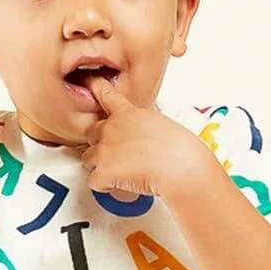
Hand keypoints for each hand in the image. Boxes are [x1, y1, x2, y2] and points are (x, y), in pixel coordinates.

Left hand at [77, 74, 211, 200]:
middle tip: (118, 154)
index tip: (91, 83)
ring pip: (88, 158)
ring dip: (100, 166)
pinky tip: (121, 184)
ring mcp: (105, 149)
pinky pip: (94, 181)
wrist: (182, 168)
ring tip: (121, 172)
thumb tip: (139, 135)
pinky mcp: (103, 171)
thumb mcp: (161, 124)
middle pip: (91, 132)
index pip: (106, 94)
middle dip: (101, 143)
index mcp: (128, 113)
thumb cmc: (181, 150)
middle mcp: (112, 128)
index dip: (96, 88)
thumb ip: (141, 126)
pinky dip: (106, 186)